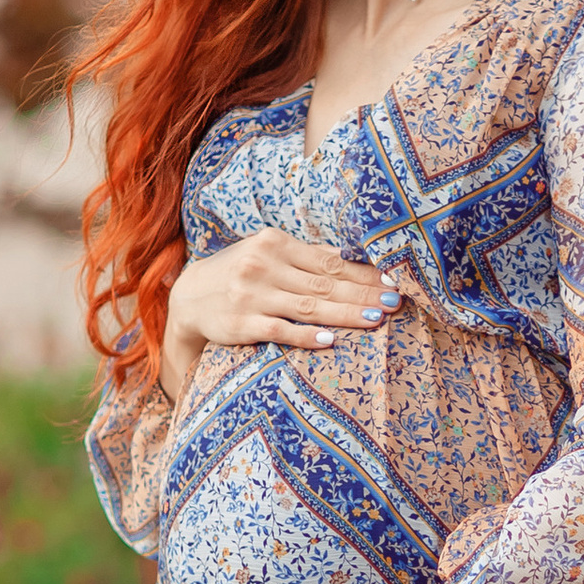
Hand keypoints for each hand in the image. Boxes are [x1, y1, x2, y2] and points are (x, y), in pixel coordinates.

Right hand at [161, 229, 399, 402]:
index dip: (363, 272)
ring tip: (376, 318)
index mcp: (274, 243)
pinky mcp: (242, 324)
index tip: (392, 281)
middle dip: (364, 293)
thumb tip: (350, 259)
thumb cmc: (239, 274)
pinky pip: (280, 331)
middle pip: (325, 282)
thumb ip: (303, 258)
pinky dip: (306, 336)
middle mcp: (263, 265)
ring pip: (309, 306)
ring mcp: (252, 295)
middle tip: (396, 302)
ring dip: (345, 313)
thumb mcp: (266, 255)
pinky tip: (330, 341)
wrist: (188, 297)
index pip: (328, 260)